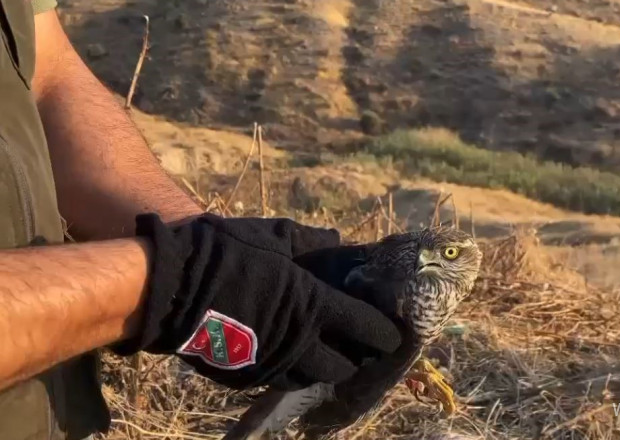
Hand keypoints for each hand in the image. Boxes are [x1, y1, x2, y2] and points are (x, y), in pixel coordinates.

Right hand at [111, 214, 401, 390]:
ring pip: (311, 380)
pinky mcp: (244, 377)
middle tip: (358, 348)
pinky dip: (290, 371)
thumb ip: (312, 242)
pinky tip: (289, 355)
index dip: (384, 334)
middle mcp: (298, 342)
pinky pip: (279, 379)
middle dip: (356, 360)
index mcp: (313, 304)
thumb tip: (337, 241)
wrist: (169, 285)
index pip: (365, 328)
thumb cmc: (225, 252)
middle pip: (343, 367)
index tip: (393, 335)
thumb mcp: (275, 236)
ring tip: (326, 355)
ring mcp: (271, 364)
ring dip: (323, 369)